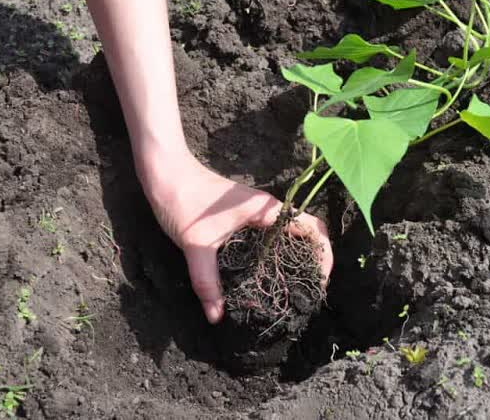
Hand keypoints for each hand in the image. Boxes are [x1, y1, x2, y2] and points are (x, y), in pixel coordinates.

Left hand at [140, 151, 332, 323]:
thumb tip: (215, 316)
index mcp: (267, 210)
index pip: (313, 229)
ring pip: (289, 234)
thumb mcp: (195, 245)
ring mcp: (256, 212)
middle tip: (308, 291)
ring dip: (297, 257)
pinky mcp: (244, 217)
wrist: (165, 173)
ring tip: (292, 287)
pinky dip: (278, 252)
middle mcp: (268, 209)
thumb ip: (207, 281)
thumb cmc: (184, 201)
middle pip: (307, 233)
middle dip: (314, 260)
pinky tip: (266, 272)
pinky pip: (272, 235)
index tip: (320, 282)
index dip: (324, 255)